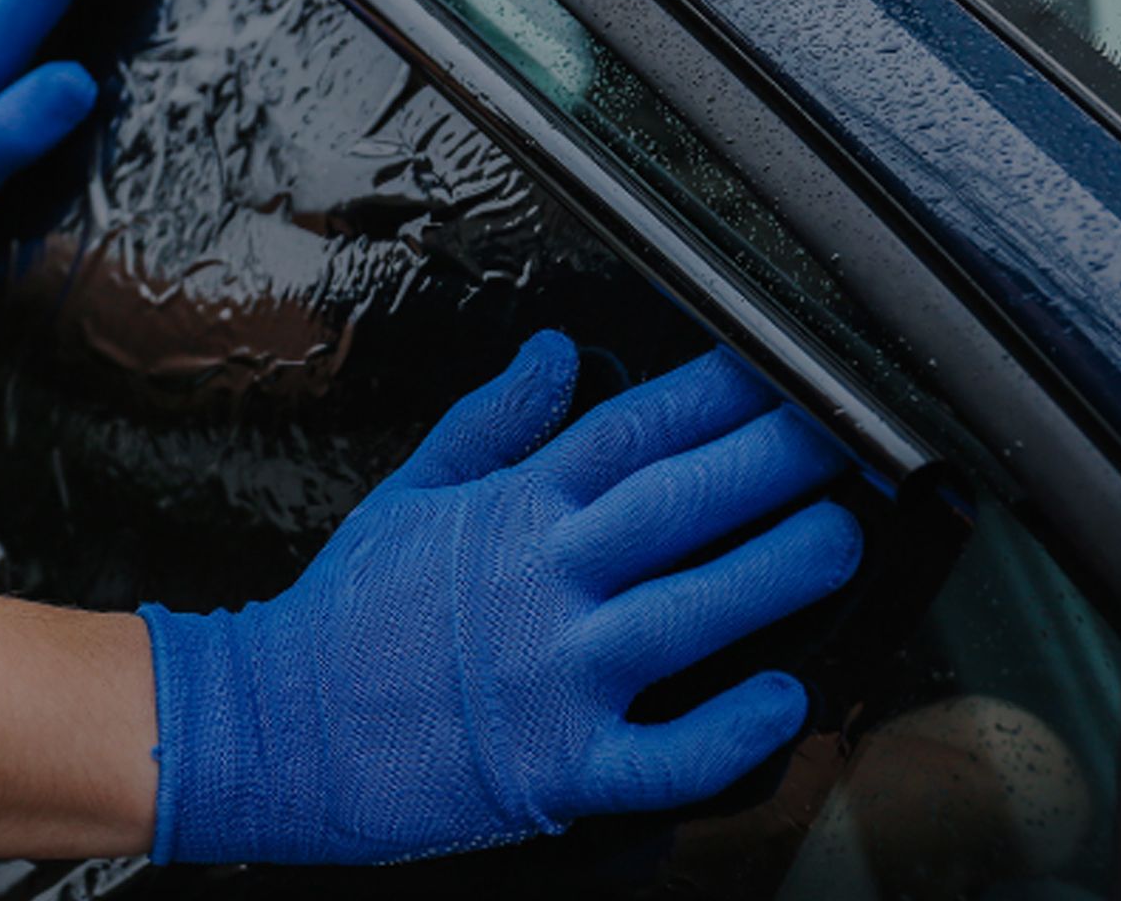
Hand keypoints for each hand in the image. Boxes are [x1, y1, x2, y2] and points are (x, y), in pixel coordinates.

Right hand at [141, 332, 862, 864]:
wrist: (272, 731)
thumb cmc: (344, 617)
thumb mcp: (410, 492)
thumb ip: (493, 419)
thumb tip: (557, 352)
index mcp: (513, 511)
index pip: (632, 430)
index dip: (718, 392)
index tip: (781, 369)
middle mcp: (543, 583)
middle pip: (678, 505)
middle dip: (774, 463)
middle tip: (848, 437)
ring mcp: (554, 677)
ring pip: (688, 613)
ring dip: (774, 572)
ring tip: (840, 538)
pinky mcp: (558, 768)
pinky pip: (661, 754)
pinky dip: (726, 733)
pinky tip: (783, 702)